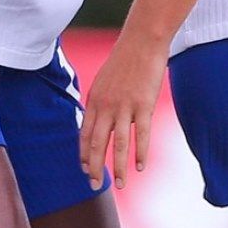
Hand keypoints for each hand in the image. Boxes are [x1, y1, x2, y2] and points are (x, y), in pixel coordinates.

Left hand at [79, 36, 168, 191]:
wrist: (142, 41)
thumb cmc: (124, 60)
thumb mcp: (104, 80)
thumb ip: (100, 101)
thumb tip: (96, 120)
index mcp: (94, 99)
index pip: (85, 133)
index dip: (84, 154)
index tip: (84, 170)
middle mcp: (106, 105)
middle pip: (97, 142)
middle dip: (94, 167)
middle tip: (94, 185)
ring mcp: (125, 106)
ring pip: (118, 144)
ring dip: (117, 167)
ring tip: (119, 185)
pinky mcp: (143, 105)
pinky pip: (140, 135)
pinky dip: (140, 153)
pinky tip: (139, 168)